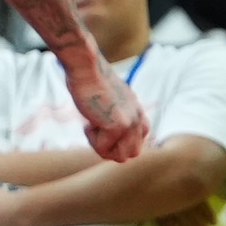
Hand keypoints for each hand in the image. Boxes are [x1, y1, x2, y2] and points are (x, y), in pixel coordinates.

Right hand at [71, 50, 150, 165]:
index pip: (139, 139)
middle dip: (113, 149)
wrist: (86, 68)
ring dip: (103, 148)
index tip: (103, 129)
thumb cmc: (91, 80)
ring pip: (120, 157)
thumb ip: (116, 114)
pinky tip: (88, 122)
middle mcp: (137, 117)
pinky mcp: (116, 127)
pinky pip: (103, 149)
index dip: (120, 141)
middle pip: (133, 153)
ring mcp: (129, 123)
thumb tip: (108, 128)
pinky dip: (92, 140)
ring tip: (93, 128)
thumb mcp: (110, 98)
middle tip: (98, 133)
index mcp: (137, 110)